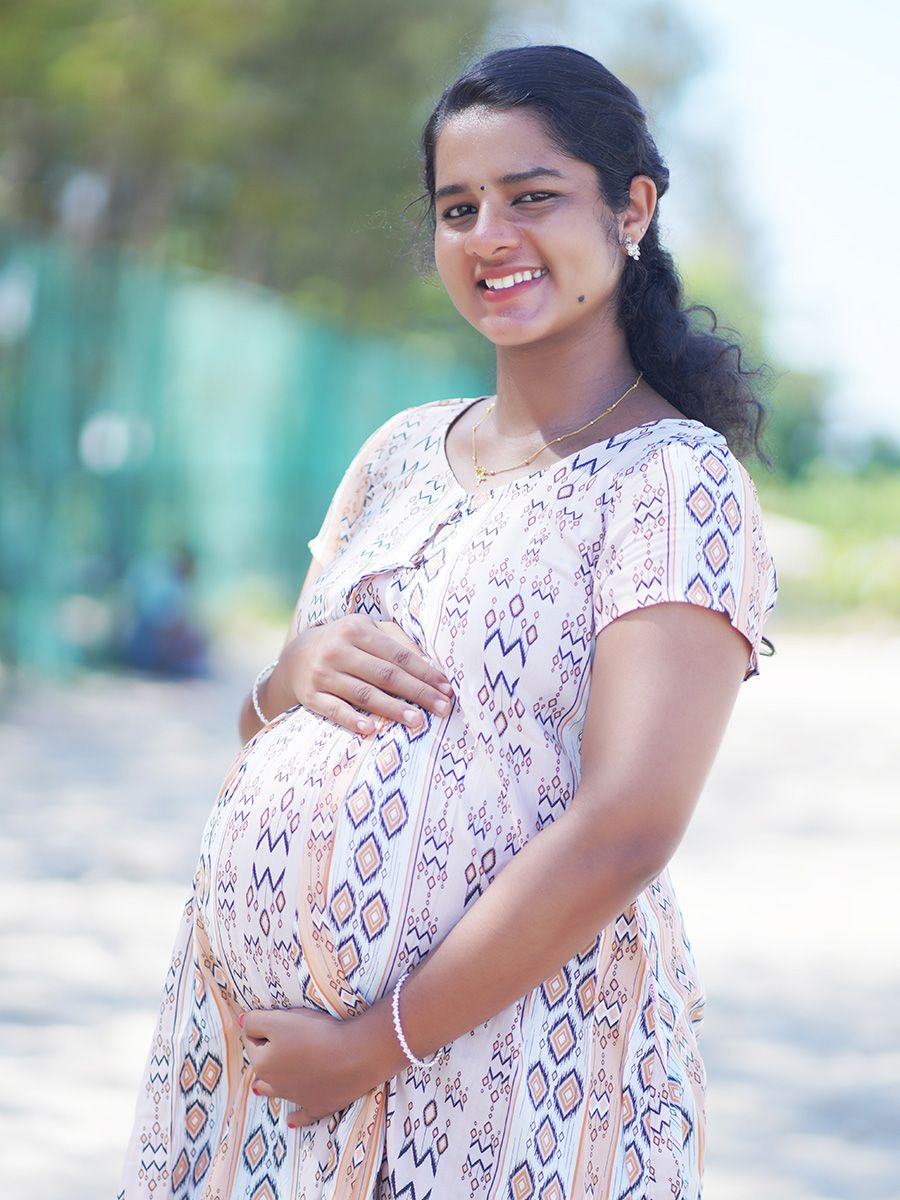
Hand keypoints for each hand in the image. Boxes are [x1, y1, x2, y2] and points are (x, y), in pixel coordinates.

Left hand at [240, 1002, 402, 1127]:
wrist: (355, 1056)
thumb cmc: (317, 1033)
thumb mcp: (280, 1019)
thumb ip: (255, 1020)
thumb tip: (241, 1022)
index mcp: (263, 1063)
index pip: (251, 1040)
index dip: (259, 1027)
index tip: (271, 1020)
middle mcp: (275, 1084)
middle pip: (262, 1067)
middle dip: (261, 1058)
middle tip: (264, 1049)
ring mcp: (297, 1097)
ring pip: (276, 1092)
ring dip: (267, 1088)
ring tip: (258, 1089)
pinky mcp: (319, 1106)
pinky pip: (304, 1115)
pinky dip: (297, 1118)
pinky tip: (290, 1121)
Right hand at [276, 615, 453, 734]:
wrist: (296, 656)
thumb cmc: (345, 644)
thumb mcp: (367, 632)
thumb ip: (397, 643)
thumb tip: (429, 665)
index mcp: (357, 629)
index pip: (398, 655)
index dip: (425, 673)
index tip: (447, 689)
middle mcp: (338, 649)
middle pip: (385, 674)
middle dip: (417, 693)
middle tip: (442, 708)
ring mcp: (322, 673)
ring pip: (364, 694)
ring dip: (393, 709)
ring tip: (417, 722)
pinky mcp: (311, 695)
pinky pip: (335, 710)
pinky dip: (352, 720)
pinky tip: (371, 730)